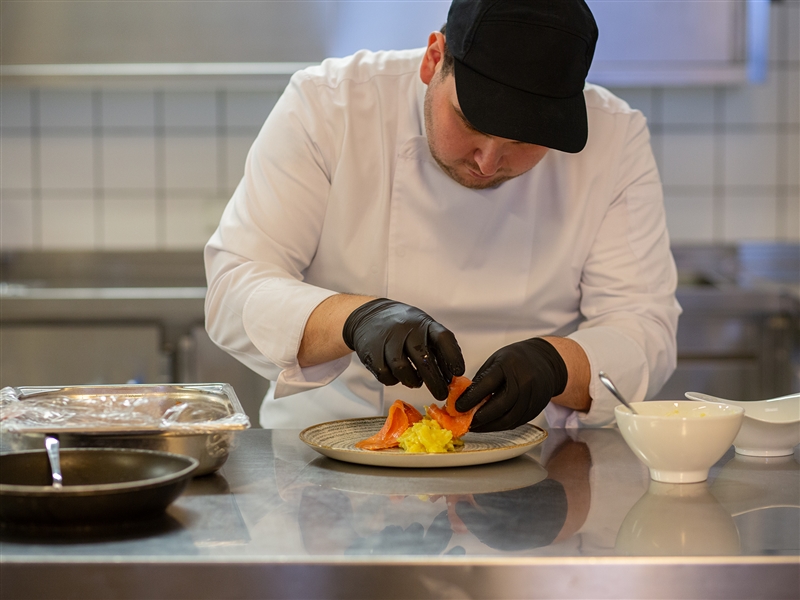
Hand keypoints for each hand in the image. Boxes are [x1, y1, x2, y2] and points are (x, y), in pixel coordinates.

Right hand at [342, 298, 464, 399]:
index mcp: (423, 324)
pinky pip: (386, 375)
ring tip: (415, 381)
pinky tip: (397, 375)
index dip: (453, 357)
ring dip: (412, 381)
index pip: (443, 338)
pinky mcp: (372, 352)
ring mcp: (388, 340)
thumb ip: (436, 348)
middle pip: (424, 359)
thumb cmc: (402, 326)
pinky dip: (393, 380)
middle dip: (435, 381)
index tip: (458, 372)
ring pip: (403, 370)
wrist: (369, 316)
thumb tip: (450, 377)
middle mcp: (407, 330)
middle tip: (441, 394)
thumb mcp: (422, 328)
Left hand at [455, 338, 567, 431]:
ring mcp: (533, 396)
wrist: (547, 362)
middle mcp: (524, 380)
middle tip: (465, 421)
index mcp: (510, 364)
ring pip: (509, 419)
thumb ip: (482, 380)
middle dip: (480, 417)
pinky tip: (490, 425)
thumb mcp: (496, 360)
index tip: (458, 407)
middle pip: (500, 405)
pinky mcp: (536, 409)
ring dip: (489, 426)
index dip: (471, 398)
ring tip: (475, 426)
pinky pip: (517, 422)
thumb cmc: (517, 359)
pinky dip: (500, 426)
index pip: (487, 384)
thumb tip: (464, 400)